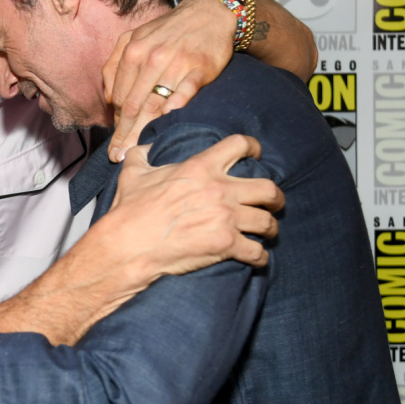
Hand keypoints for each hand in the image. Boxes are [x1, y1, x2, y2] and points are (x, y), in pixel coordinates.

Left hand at [102, 0, 235, 162]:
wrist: (208, 14)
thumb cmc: (168, 31)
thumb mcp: (135, 38)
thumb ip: (116, 65)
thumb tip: (110, 98)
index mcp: (133, 52)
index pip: (121, 96)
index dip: (117, 123)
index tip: (114, 143)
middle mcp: (152, 58)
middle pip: (135, 104)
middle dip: (124, 134)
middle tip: (118, 156)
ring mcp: (176, 63)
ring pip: (156, 103)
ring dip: (143, 131)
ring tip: (134, 152)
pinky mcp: (199, 68)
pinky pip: (185, 92)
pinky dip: (175, 107)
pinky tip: (165, 123)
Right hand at [105, 135, 282, 274]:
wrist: (129, 245)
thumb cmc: (130, 210)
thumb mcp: (132, 174)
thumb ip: (141, 155)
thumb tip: (145, 147)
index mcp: (200, 167)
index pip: (239, 145)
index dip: (253, 148)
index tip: (257, 155)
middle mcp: (219, 190)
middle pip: (268, 188)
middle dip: (275, 198)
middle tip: (273, 203)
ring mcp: (226, 218)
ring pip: (267, 221)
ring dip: (270, 228)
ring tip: (267, 232)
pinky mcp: (226, 245)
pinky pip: (257, 251)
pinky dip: (260, 257)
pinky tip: (256, 258)